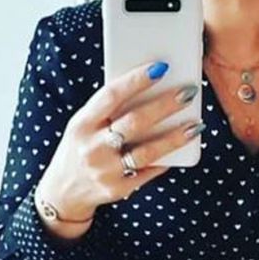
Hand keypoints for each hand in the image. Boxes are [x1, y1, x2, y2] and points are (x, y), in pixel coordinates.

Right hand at [37, 60, 201, 217]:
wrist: (63, 192)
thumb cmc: (81, 147)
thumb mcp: (83, 125)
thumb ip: (107, 110)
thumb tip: (148, 86)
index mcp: (82, 124)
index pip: (111, 96)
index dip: (136, 80)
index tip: (161, 67)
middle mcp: (92, 148)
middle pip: (134, 122)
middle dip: (164, 106)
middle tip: (188, 92)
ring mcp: (105, 171)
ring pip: (147, 152)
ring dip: (174, 138)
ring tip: (195, 125)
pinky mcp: (117, 190)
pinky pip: (148, 173)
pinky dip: (165, 160)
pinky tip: (182, 148)